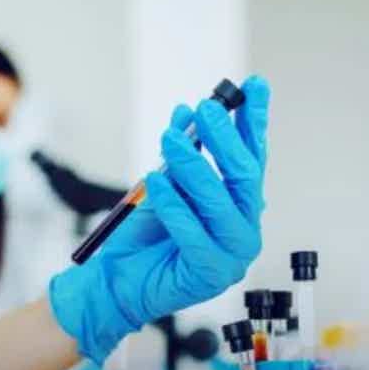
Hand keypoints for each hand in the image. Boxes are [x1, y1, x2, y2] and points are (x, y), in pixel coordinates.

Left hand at [49, 75, 269, 363]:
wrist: (115, 283)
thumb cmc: (141, 239)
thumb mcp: (162, 188)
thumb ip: (179, 157)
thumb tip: (187, 114)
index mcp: (237, 210)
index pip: (252, 160)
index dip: (253, 124)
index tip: (253, 86)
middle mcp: (242, 232)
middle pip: (244, 179)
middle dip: (225, 140)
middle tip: (205, 110)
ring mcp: (231, 257)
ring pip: (220, 204)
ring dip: (194, 167)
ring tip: (170, 140)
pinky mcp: (210, 276)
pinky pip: (195, 235)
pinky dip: (176, 206)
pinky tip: (158, 183)